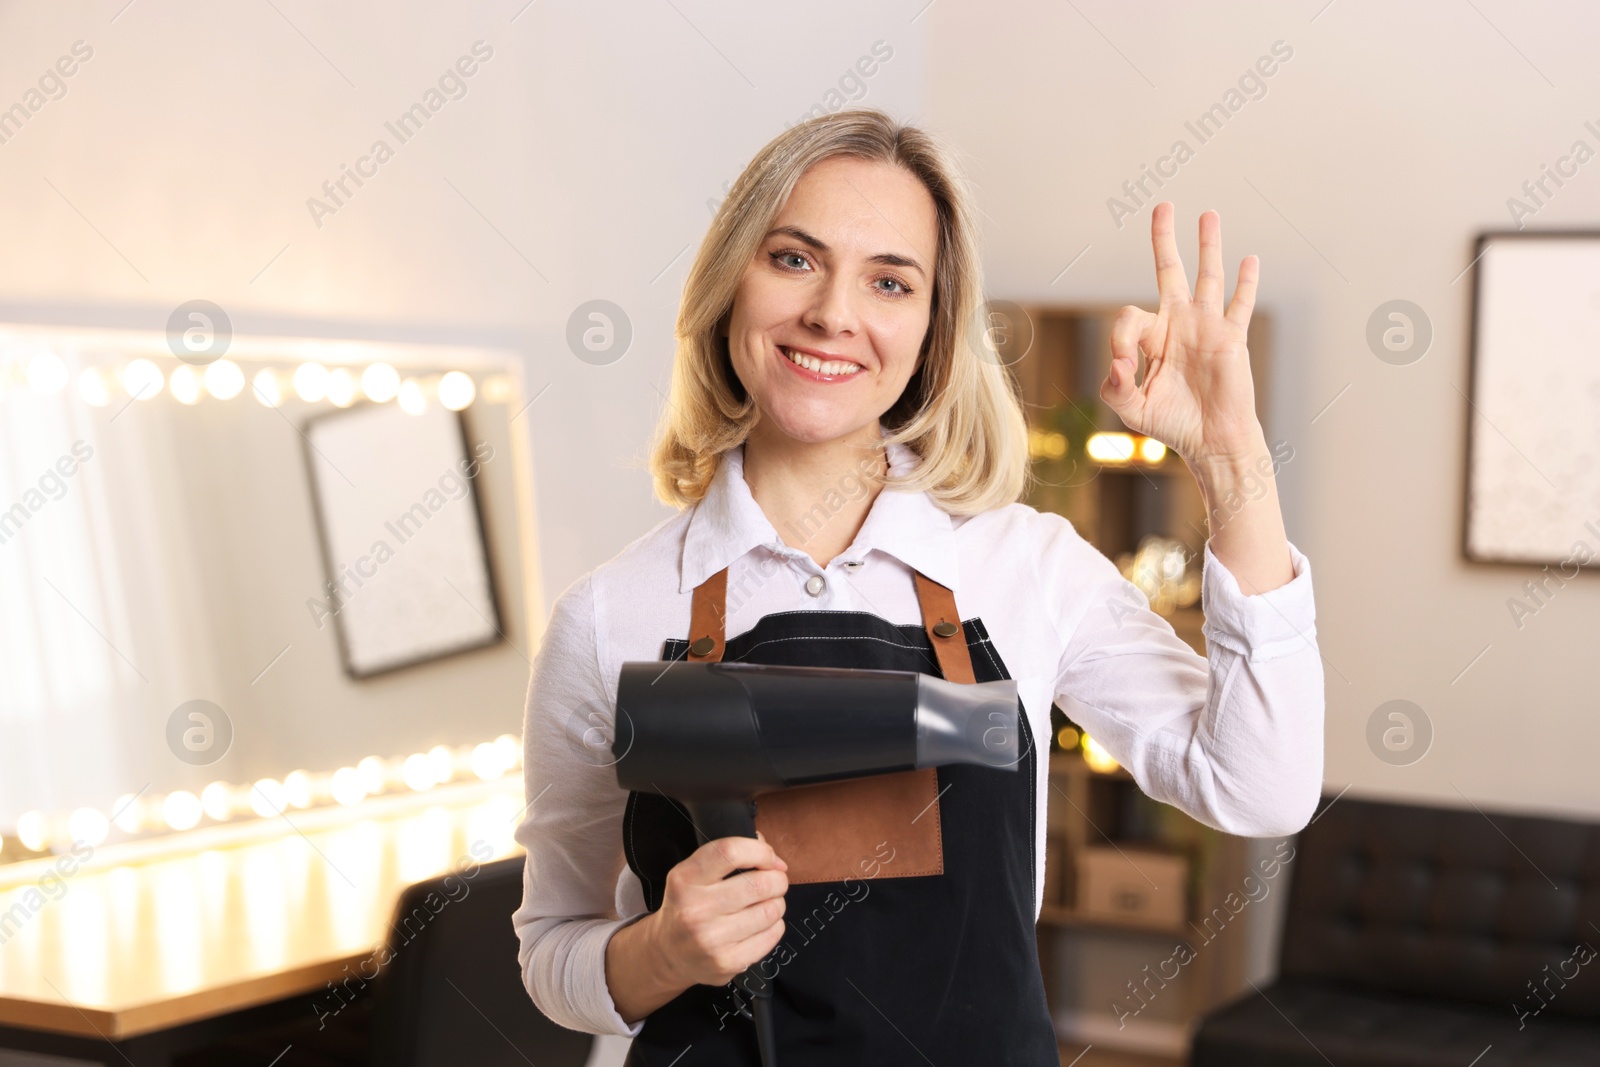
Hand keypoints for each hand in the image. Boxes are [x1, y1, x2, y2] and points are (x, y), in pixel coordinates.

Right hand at [647, 833, 788, 987]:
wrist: (667, 953)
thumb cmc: (688, 906)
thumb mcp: (693, 874)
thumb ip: (729, 857)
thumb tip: (774, 859)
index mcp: (685, 879)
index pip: (731, 852)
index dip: (760, 851)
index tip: (769, 858)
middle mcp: (696, 909)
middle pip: (760, 884)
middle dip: (777, 879)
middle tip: (774, 882)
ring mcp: (711, 939)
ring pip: (771, 910)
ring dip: (777, 903)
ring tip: (765, 904)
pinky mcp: (727, 962)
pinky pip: (772, 935)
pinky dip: (774, 926)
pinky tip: (760, 925)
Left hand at [1100, 202, 1264, 464]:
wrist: (1211, 441)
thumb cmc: (1171, 424)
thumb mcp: (1130, 407)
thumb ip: (1114, 385)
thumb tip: (1118, 362)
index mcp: (1152, 339)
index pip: (1130, 317)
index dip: (1120, 340)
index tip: (1125, 367)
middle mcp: (1179, 325)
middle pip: (1170, 272)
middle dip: (1164, 240)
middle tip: (1162, 206)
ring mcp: (1207, 328)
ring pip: (1208, 277)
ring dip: (1208, 245)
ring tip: (1208, 214)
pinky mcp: (1231, 338)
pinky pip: (1240, 304)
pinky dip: (1246, 283)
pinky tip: (1249, 260)